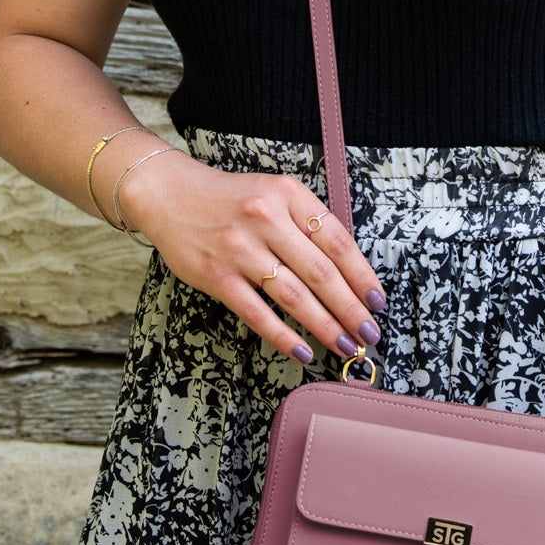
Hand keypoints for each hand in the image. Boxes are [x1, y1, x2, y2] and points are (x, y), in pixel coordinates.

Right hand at [117, 146, 385, 362]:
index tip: (377, 302)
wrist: (167, 194)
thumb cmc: (232, 199)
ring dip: (325, 326)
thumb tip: (350, 274)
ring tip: (345, 346)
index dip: (362, 276)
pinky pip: (258, 313)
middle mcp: (266, 218)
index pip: (338, 241)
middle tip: (369, 334)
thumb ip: (308, 224)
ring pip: (294, 296)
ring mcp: (239, 248)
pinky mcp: (216, 275)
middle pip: (321, 273)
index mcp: (288, 195)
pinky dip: (284, 336)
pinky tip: (304, 351)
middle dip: (351, 309)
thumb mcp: (275, 195)